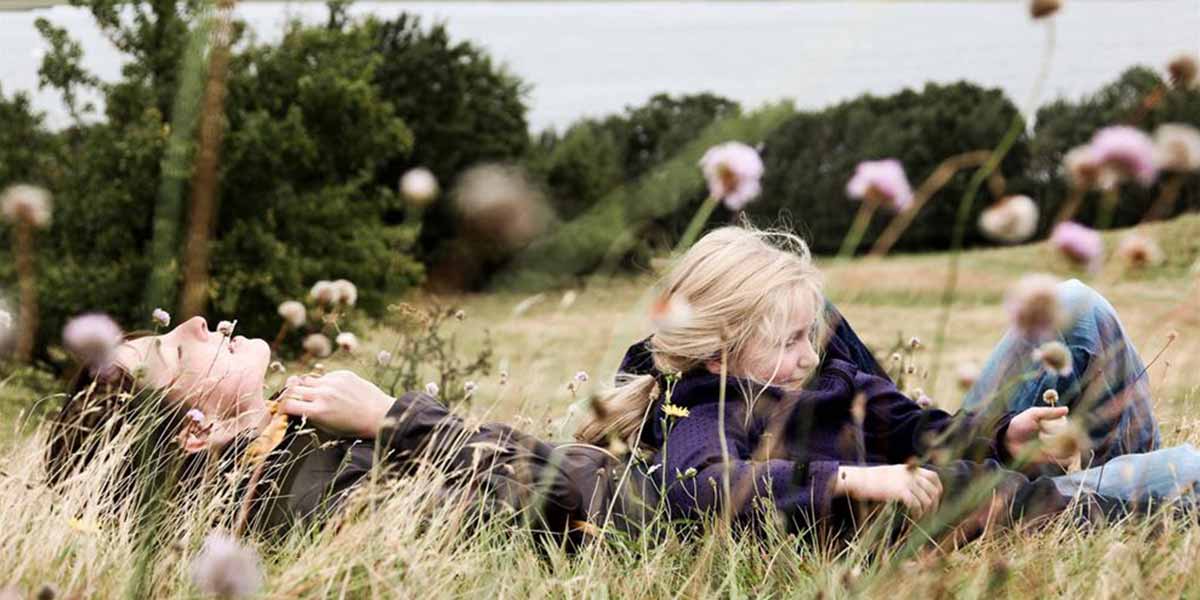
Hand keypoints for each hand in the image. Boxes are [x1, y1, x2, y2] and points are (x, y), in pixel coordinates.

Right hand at [280, 370, 395, 437]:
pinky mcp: (342, 374)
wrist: (378, 414)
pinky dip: (322, 383)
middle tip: (293, 399)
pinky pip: (324, 376)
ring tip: (310, 394)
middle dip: (290, 394)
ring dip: (304, 387)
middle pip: (293, 388)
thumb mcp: (327, 428)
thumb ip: (309, 416)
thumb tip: (293, 407)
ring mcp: (333, 382)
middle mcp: (324, 394)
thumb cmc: (352, 426)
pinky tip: (332, 391)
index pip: (287, 403)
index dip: (281, 406)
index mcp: (318, 411)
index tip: (282, 408)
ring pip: (306, 380)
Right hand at [834, 464, 942, 517]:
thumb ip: (903, 478)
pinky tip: (915, 517)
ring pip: (926, 499)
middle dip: (934, 504)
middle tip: (930, 514)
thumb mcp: (890, 473)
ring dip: (927, 511)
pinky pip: (916, 504)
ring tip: (922, 518)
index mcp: (909, 469)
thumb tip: (913, 489)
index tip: (936, 499)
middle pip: (932, 490)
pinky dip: (918, 513)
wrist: (859, 479)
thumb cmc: (871, 479)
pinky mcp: (900, 491)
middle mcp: (910, 474)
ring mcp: (906, 482)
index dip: (938, 488)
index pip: (933, 476)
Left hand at [1004, 406, 1069, 462]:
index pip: (1073, 427)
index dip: (1074, 429)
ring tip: (1044, 444)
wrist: (1007, 439)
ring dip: (1060, 448)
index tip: (1069, 428)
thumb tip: (1066, 409)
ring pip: (1071, 450)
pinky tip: (1048, 452)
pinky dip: (1062, 457)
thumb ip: (1049, 412)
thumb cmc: (1019, 423)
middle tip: (1048, 436)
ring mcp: (1056, 448)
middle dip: (1065, 438)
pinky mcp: (1052, 458)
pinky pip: (1065, 460)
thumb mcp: (1033, 414)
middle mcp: (1060, 436)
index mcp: (1056, 424)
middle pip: (1074, 439)